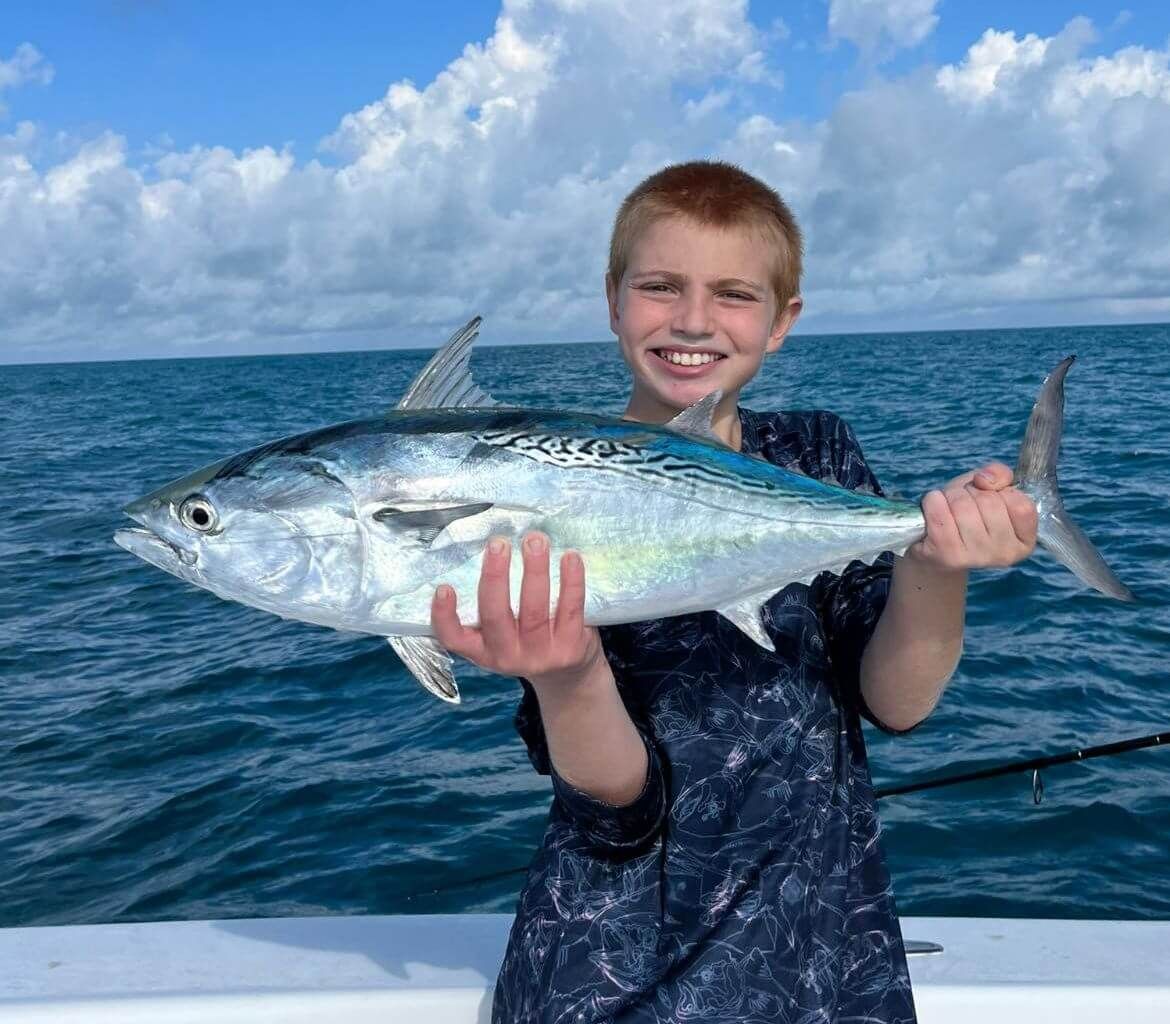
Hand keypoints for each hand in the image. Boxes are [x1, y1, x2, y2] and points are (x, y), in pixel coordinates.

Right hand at [430, 532, 606, 688]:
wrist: (568, 675)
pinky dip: (571, 580)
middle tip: (498, 543)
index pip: (454, 639)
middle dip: (495, 576)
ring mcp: (540, 654)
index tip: (443, 587)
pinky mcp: (570, 648)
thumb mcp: (501, 635)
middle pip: (496, 616)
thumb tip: (488, 549)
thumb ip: (492, 606)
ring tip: (535, 540)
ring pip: (534, 609)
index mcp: (483, 651)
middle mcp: (507, 656)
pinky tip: (570, 557)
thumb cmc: (527, 640)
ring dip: (534, 570)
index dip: (444, 616)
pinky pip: (570, 609)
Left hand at [909, 461, 1038, 571]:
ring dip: (951, 495)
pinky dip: (932, 501)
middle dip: (972, 491)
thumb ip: (1000, 475)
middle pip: (989, 502)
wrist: (933, 546)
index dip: (1000, 491)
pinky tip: (934, 509)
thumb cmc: (968, 514)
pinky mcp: (949, 555)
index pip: (1020, 504)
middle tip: (965, 502)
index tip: (990, 497)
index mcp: (1023, 541)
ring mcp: (977, 557)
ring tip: (949, 507)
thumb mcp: (990, 489)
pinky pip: (938, 511)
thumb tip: (985, 480)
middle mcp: (1005, 554)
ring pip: (963, 505)